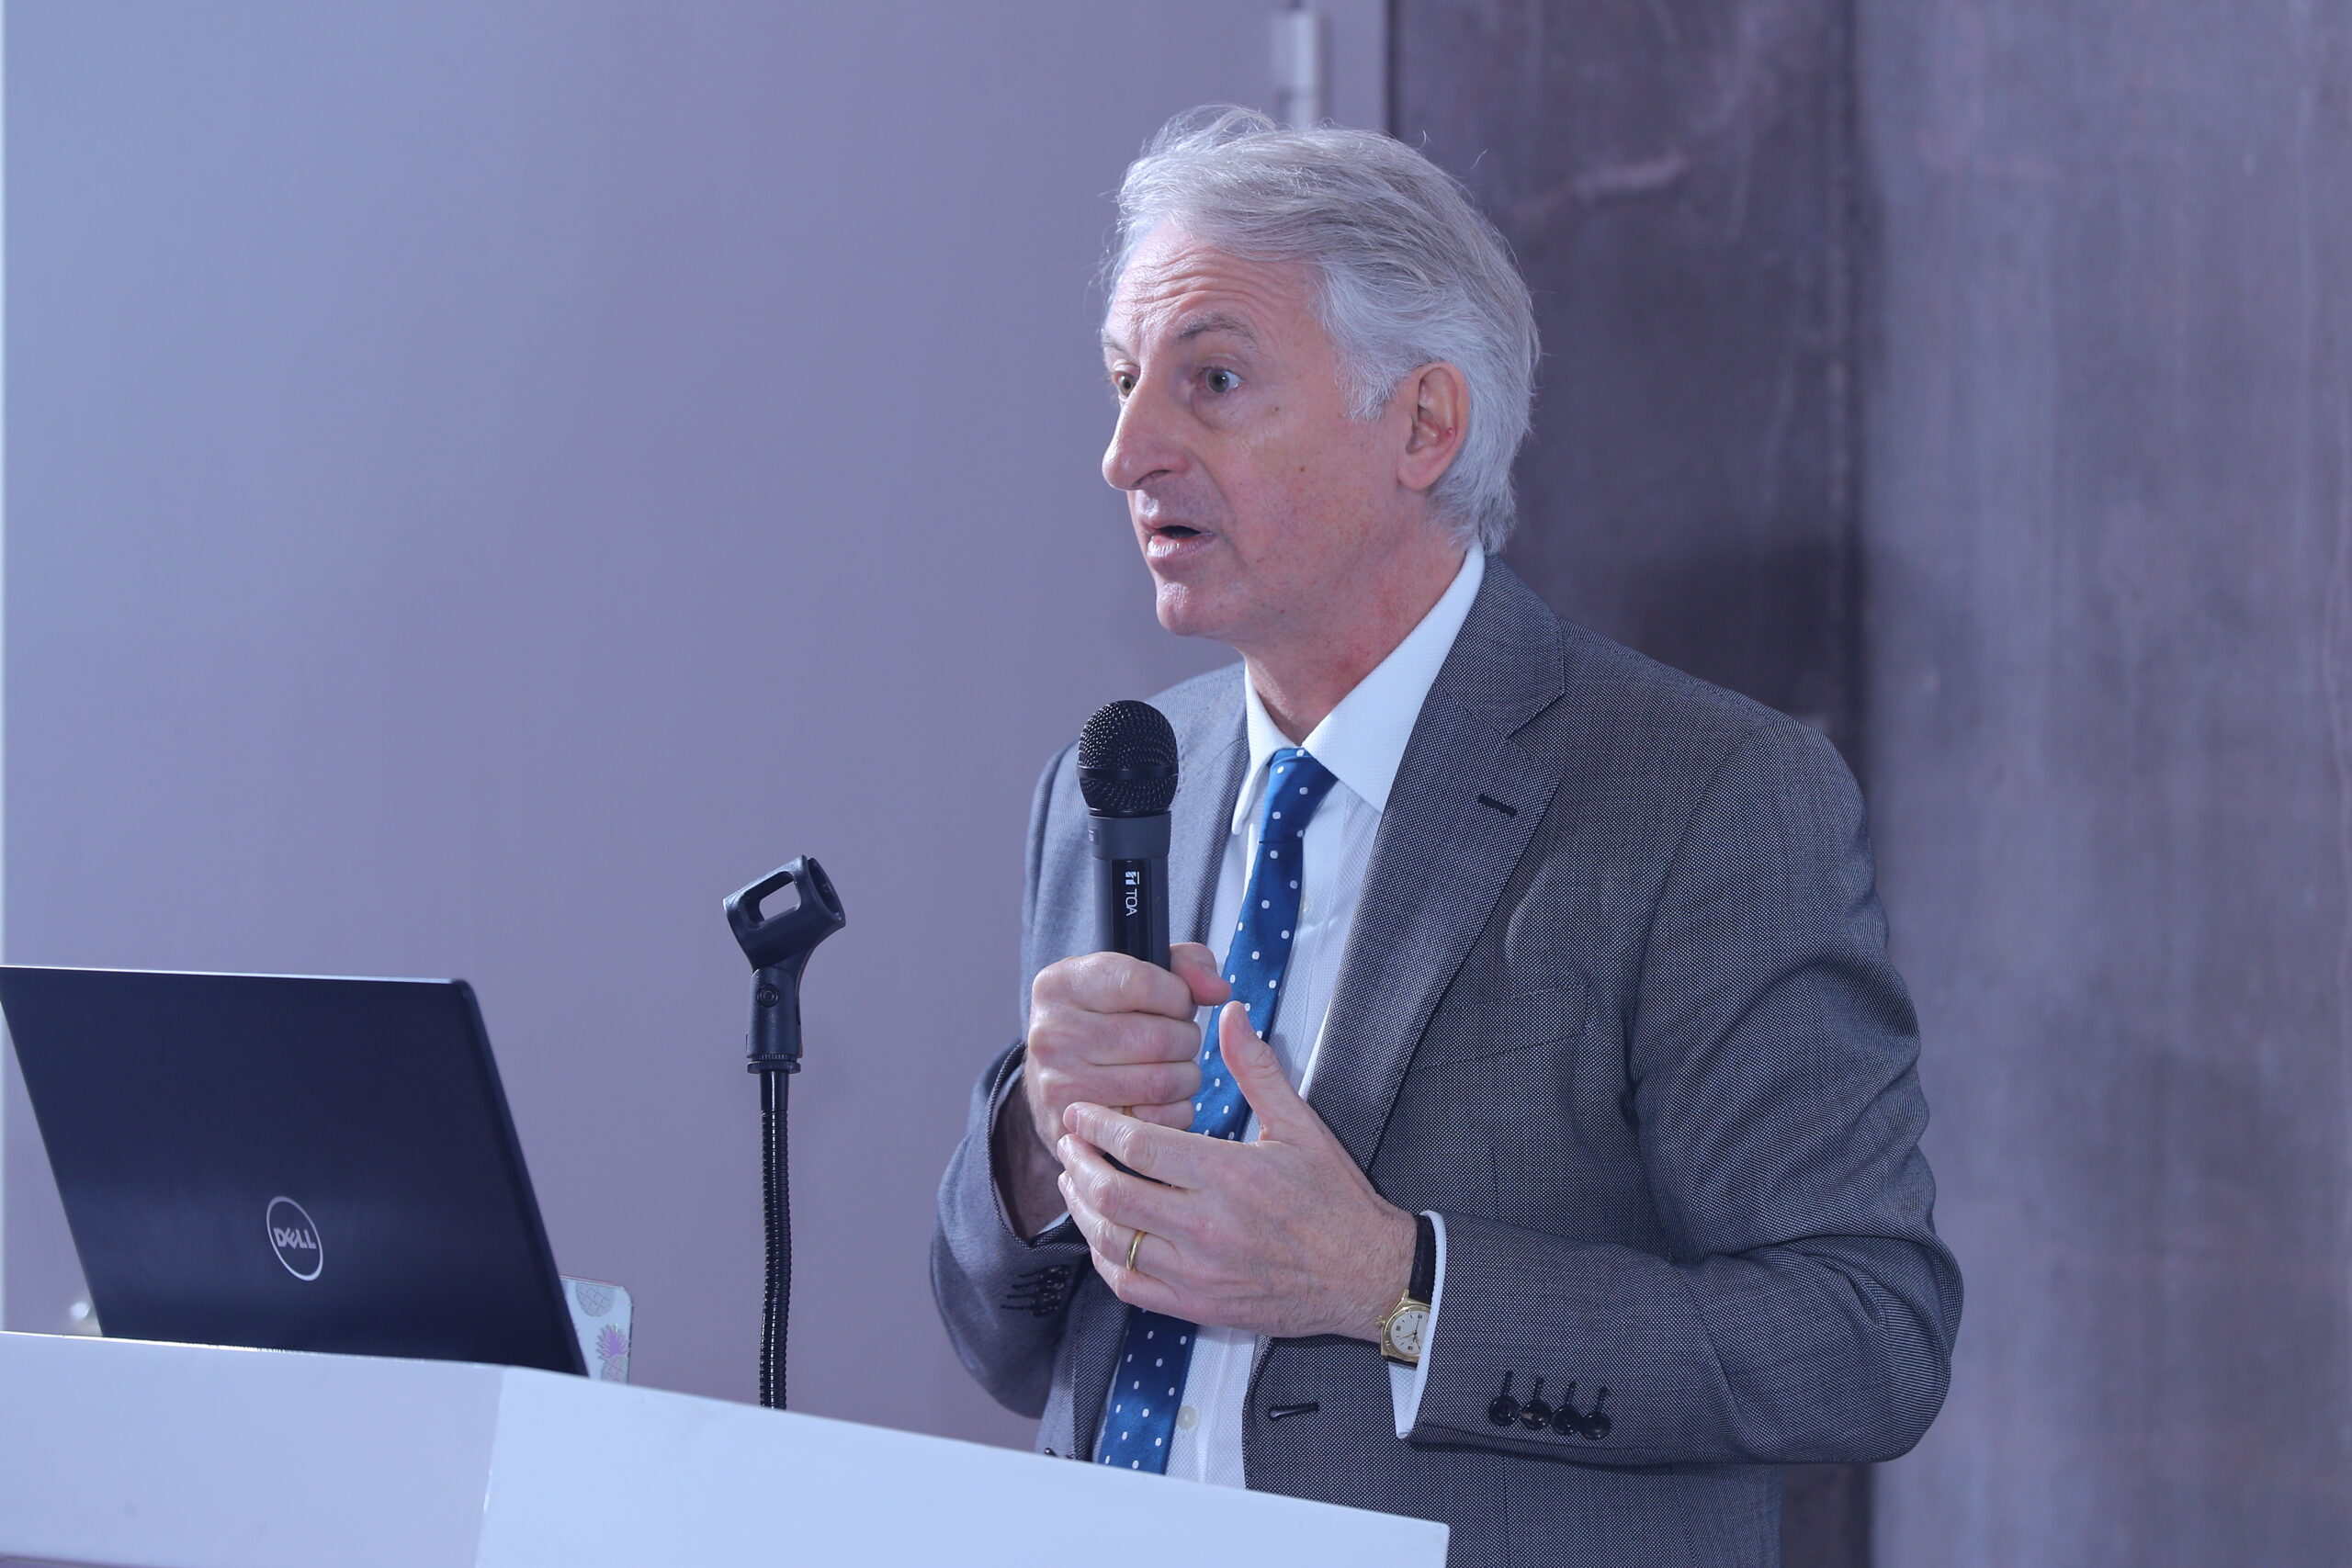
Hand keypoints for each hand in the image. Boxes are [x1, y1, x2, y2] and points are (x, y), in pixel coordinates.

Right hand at [993, 943, 1228, 1235]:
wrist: (1055, 1079)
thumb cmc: (1106, 1019)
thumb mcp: (1133, 976)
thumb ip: (1185, 965)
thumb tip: (1217, 991)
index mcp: (1060, 985)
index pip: (1142, 982)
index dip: (1178, 996)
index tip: (1176, 1004)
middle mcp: (1051, 1034)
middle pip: (1160, 1037)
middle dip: (1186, 1039)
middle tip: (1177, 1041)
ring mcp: (1059, 1086)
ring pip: (1163, 1082)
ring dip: (1186, 1076)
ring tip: (1173, 1067)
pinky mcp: (1077, 1130)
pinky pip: (1156, 1123)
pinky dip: (1174, 1112)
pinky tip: (1160, 1100)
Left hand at [1056, 1001, 1416, 1340]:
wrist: (1366, 1275)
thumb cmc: (1335, 1201)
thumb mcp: (1300, 1124)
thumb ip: (1255, 1068)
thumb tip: (1230, 1015)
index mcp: (1229, 1175)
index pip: (1138, 1146)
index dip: (1097, 1126)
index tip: (1081, 1113)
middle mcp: (1207, 1227)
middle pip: (1112, 1194)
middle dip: (1078, 1164)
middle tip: (1068, 1142)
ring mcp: (1198, 1272)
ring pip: (1112, 1241)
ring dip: (1081, 1209)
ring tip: (1075, 1182)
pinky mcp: (1197, 1306)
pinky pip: (1129, 1284)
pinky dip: (1104, 1257)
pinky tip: (1102, 1233)